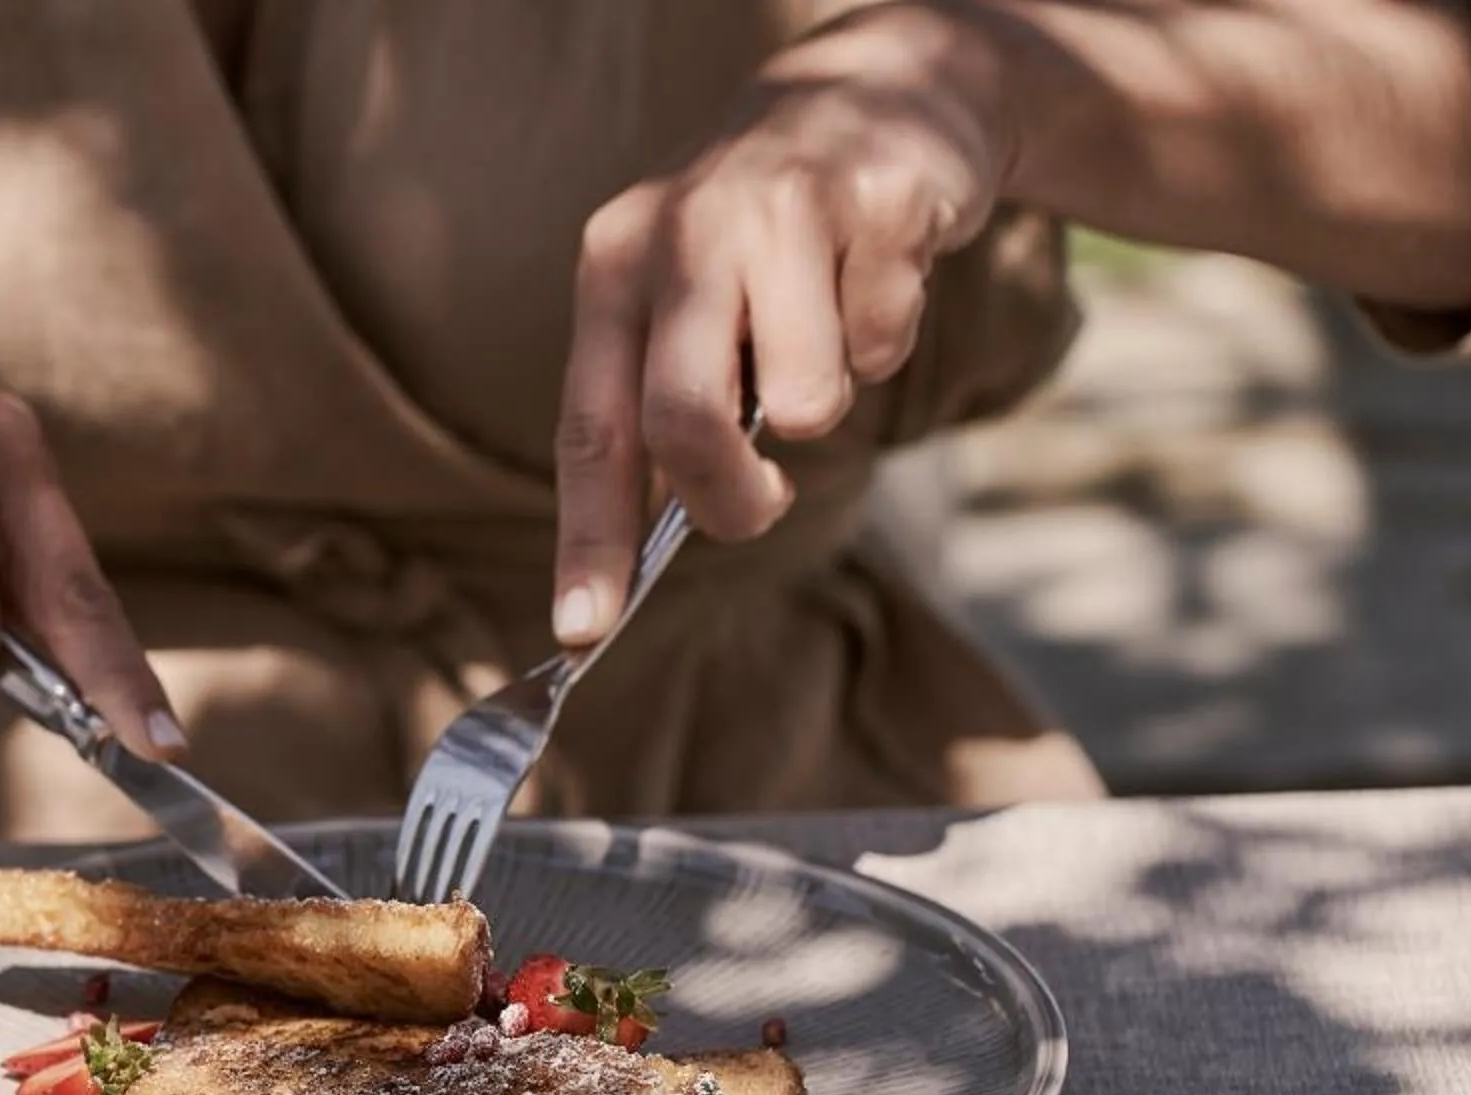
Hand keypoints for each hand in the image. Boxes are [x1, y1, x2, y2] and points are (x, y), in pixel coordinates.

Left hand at [551, 6, 1010, 643]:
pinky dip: (887, 340)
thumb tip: (636, 558)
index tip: (583, 627)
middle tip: (759, 506)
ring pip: (803, 400)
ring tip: (825, 337)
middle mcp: (682, 230)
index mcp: (615, 267)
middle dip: (729, 497)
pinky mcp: (877, 204)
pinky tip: (875, 276)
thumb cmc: (769, 238)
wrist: (887, 91)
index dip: (586, 538)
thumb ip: (663, 407)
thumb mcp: (690, 302)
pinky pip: (884, 345)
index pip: (588, 427)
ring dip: (828, 404)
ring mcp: (779, 209)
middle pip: (683, 421)